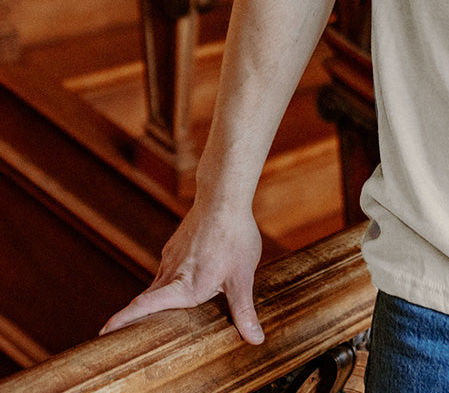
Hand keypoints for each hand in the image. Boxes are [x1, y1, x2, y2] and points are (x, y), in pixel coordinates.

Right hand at [100, 204, 264, 343]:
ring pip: (157, 284)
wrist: (224, 197)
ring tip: (154, 316)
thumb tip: (256, 340)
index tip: (103, 332)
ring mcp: (171, 257)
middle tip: (122, 333)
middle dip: (134, 317)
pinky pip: (167, 268)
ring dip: (154, 299)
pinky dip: (168, 280)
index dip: (122, 321)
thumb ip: (244, 311)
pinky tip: (182, 280)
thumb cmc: (234, 236)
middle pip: (146, 300)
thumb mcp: (242, 277)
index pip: (144, 307)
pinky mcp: (175, 245)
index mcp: (184, 287)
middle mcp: (171, 274)